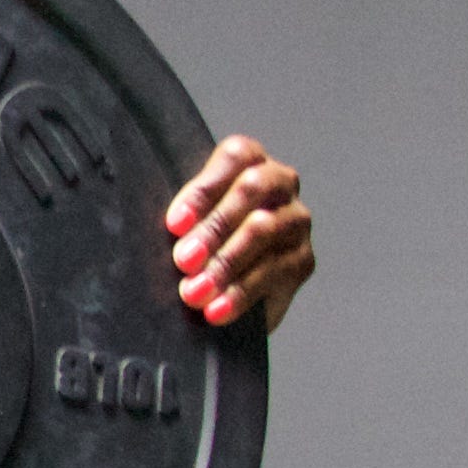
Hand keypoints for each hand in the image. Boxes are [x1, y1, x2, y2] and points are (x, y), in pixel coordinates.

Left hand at [167, 137, 312, 333]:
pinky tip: (215, 311)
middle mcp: (280, 184)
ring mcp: (294, 221)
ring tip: (193, 292)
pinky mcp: (302, 260)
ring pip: (264, 230)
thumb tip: (166, 232)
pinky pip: (274, 273)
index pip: (236, 156)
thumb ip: (181, 219)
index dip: (204, 188)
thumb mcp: (185, 226)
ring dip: (224, 263)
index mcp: (250, 163)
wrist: (223, 292)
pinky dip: (240, 294)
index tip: (175, 224)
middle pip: (252, 188)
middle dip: (213, 226)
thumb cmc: (196, 245)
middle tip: (183, 260)